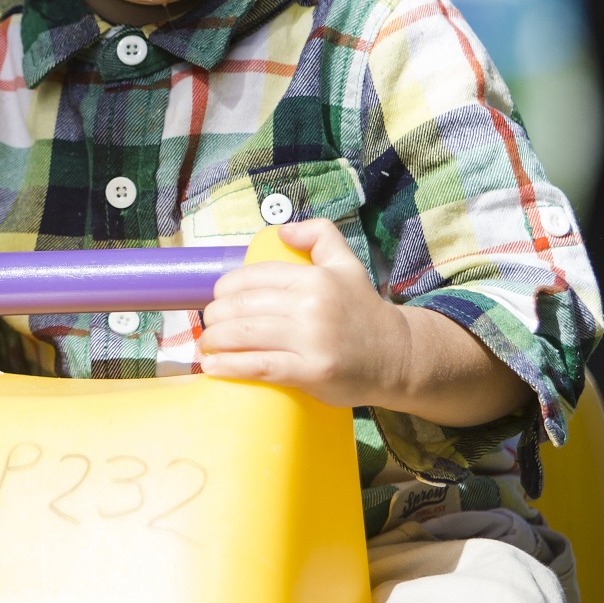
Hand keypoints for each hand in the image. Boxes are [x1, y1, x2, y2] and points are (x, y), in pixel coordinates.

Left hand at [196, 219, 404, 407]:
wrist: (398, 357)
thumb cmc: (364, 312)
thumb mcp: (347, 264)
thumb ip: (320, 235)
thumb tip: (282, 230)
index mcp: (314, 278)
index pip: (253, 277)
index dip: (225, 288)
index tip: (216, 299)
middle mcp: (311, 305)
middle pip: (242, 306)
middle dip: (214, 316)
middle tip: (207, 325)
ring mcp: (311, 340)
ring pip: (245, 334)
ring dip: (214, 340)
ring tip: (206, 345)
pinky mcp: (311, 372)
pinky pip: (259, 366)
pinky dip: (228, 366)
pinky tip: (212, 366)